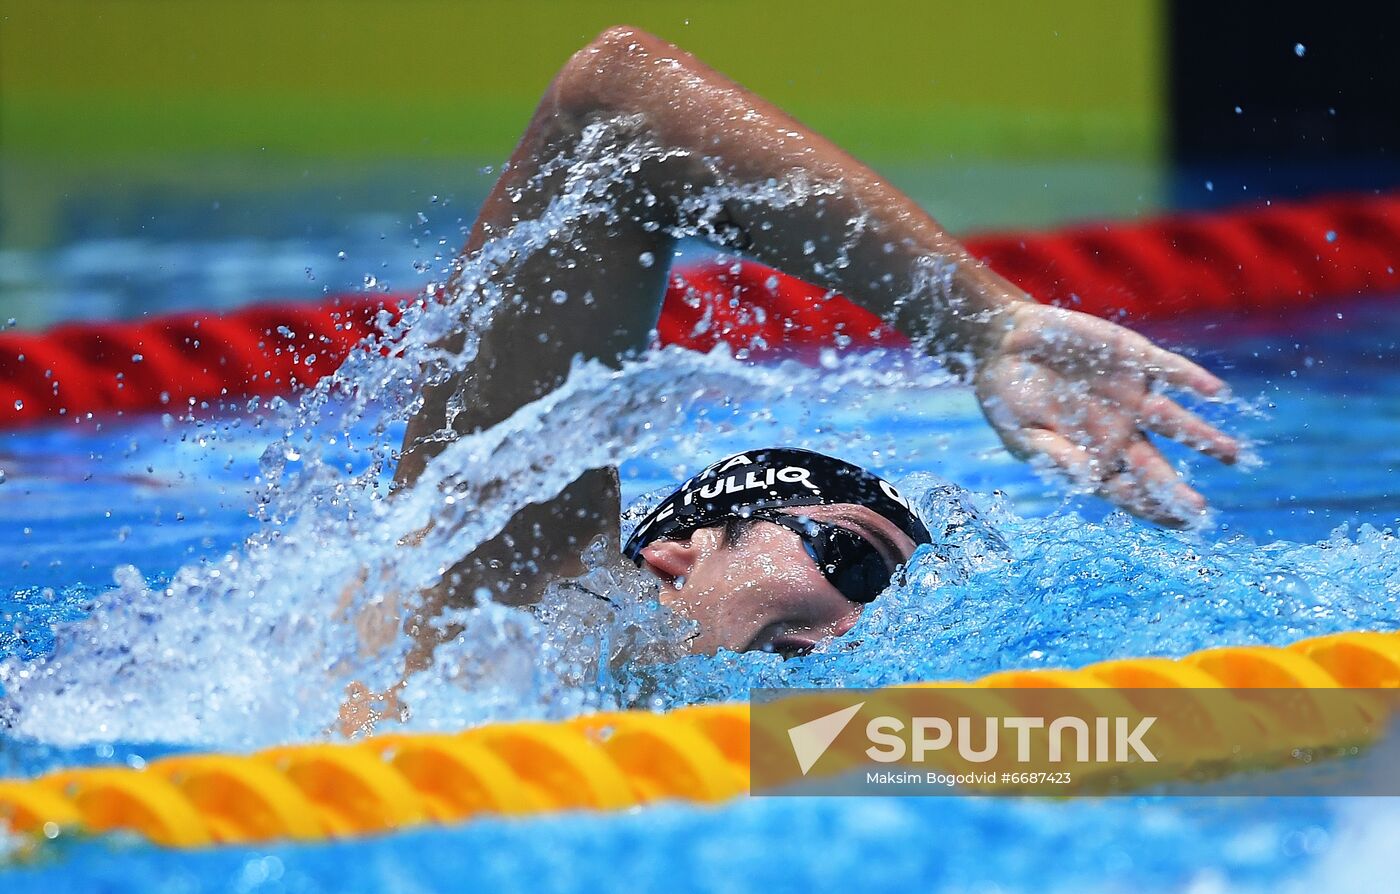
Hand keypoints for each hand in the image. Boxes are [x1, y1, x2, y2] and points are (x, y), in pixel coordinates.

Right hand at [973, 302, 1238, 526]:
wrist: (1004, 343)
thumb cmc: (1007, 396)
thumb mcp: (1021, 432)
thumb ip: (1054, 456)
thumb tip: (1089, 481)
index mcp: (1091, 456)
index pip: (1128, 491)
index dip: (1150, 508)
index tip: (1175, 524)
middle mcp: (1119, 432)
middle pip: (1156, 468)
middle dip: (1178, 492)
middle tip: (1201, 513)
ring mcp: (1130, 396)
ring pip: (1176, 422)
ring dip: (1205, 438)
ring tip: (1234, 455)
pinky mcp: (1134, 359)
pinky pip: (1170, 371)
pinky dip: (1191, 380)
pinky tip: (1216, 393)